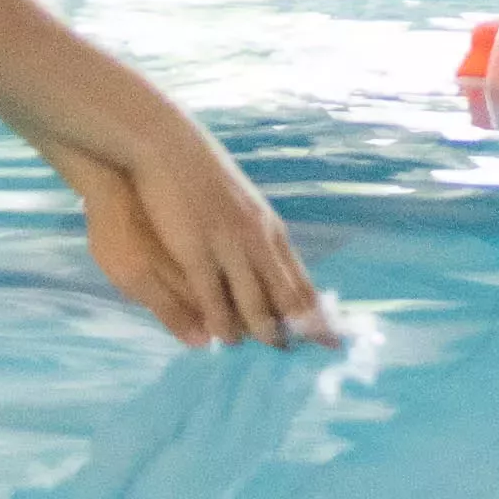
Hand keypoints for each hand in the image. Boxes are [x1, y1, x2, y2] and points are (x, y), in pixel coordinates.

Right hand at [35, 103, 331, 350]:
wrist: (163, 142)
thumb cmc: (199, 172)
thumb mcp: (240, 202)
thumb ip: (255, 233)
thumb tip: (270, 260)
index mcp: (269, 229)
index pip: (302, 282)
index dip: (318, 314)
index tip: (336, 340)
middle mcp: (258, 241)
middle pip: (288, 299)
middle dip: (301, 332)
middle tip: (307, 356)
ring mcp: (229, 247)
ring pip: (255, 306)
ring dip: (262, 335)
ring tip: (267, 354)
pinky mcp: (197, 252)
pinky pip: (214, 301)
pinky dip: (222, 325)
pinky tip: (221, 340)